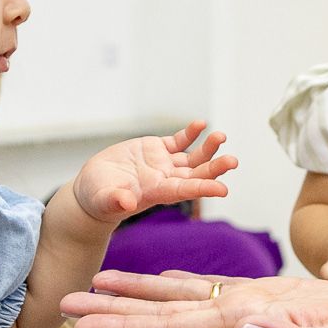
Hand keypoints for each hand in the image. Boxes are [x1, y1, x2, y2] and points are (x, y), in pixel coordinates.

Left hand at [63, 270, 327, 327]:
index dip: (125, 324)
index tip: (82, 321)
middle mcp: (239, 323)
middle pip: (163, 318)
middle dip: (113, 313)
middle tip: (61, 305)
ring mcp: (251, 312)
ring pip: (179, 303)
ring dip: (135, 298)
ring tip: (95, 287)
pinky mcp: (267, 299)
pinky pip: (210, 290)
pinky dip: (177, 285)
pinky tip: (157, 281)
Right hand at [71, 122, 236, 222]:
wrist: (94, 188)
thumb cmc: (98, 198)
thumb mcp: (104, 199)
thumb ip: (116, 200)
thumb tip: (126, 203)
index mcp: (157, 192)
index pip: (184, 190)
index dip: (202, 188)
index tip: (222, 189)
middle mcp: (165, 179)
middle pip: (196, 174)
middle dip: (215, 168)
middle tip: (233, 161)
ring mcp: (163, 164)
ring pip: (193, 157)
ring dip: (208, 148)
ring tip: (221, 136)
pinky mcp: (156, 149)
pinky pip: (178, 141)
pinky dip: (190, 133)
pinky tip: (200, 124)